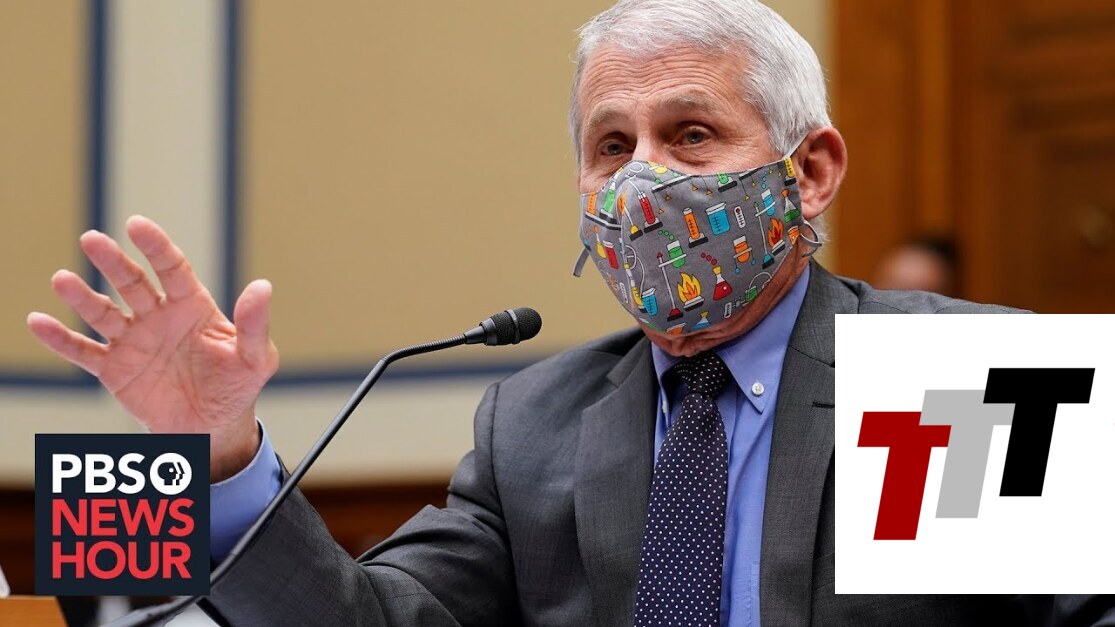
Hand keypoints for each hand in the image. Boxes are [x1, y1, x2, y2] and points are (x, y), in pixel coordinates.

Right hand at [27, 216, 278, 480]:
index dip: (156, 247)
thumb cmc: (237, 387)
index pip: (173, 269)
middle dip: (113, 262)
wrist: (212, 429)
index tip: (137, 225)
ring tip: (62, 279)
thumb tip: (263, 286)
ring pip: (104, 313)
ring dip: (82, 297)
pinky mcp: (115, 369)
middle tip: (92, 239)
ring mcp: (134, 340)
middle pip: (132, 283)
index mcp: (192, 306)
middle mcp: (158, 316)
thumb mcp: (254, 358)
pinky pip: (85, 351)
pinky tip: (39, 322)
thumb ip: (254, 324)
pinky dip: (62, 339)